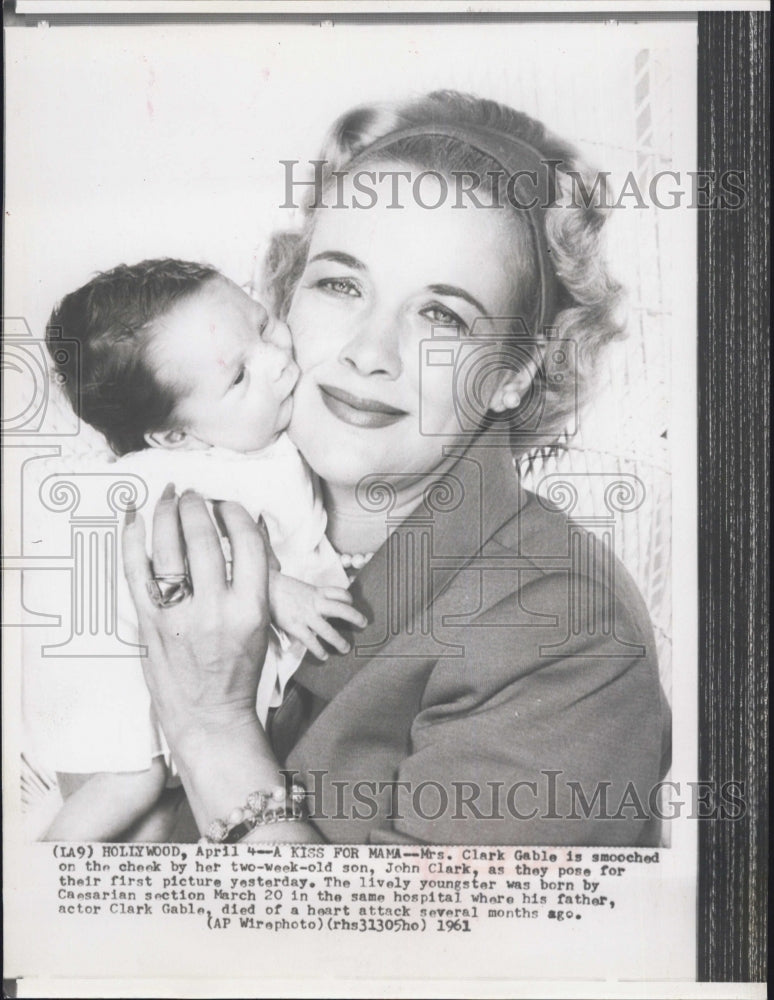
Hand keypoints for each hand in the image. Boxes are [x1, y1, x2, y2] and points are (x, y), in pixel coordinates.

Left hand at [122, 485, 270, 752]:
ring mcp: (178, 617)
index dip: (235, 514)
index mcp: (251, 608)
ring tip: (168, 497)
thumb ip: (257, 579)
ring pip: (167, 550)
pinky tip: (133, 519)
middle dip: (196, 507)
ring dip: (166, 514)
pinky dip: (131, 541)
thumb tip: (249, 529)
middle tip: (194, 495)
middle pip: (203, 539)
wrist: (209, 715)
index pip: (247, 543)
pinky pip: (136, 573)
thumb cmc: (239, 668)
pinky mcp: (149, 625)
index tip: (228, 505)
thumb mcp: (262, 623)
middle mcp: (215, 610)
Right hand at [269, 574, 366, 659]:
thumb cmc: (279, 587)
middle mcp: (315, 602)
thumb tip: (313, 603)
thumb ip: (309, 596)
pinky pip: (311, 640)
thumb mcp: (299, 587)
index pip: (339, 592)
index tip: (352, 602)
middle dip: (355, 617)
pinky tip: (324, 656)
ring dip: (338, 641)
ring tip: (345, 648)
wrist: (264, 586)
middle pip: (341, 609)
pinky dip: (319, 650)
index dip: (348, 597)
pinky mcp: (296, 625)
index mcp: (316, 591)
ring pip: (328, 630)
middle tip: (364, 624)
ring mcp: (306, 615)